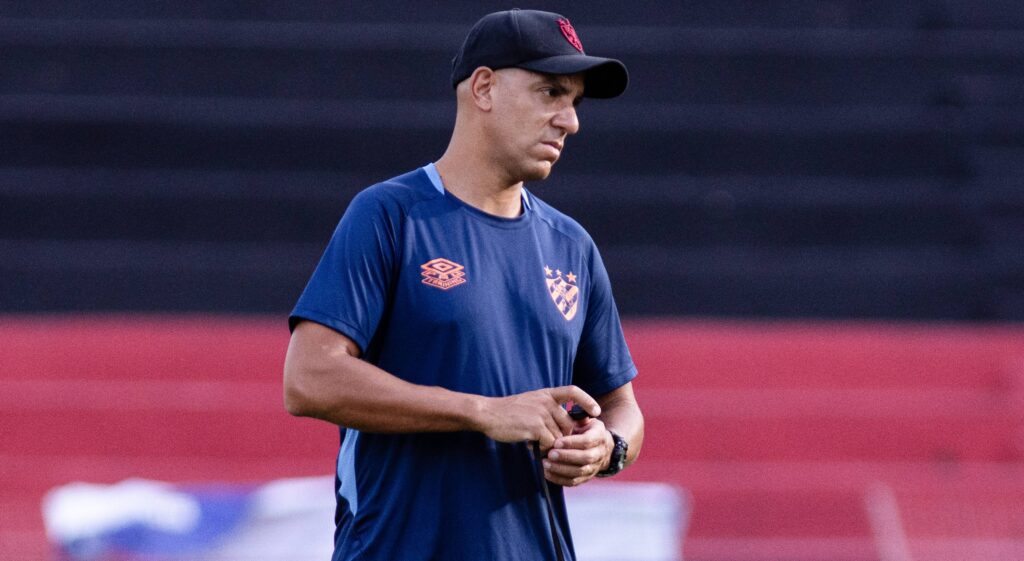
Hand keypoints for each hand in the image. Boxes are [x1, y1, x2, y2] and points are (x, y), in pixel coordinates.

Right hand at [474, 385, 600, 452]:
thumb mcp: (531, 404)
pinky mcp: (535, 427)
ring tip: (534, 443)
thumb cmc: (508, 412)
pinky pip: (550, 444)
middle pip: (567, 424)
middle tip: (544, 442)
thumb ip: (548, 411)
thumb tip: (565, 428)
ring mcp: (541, 413)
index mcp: (546, 394)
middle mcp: (546, 401)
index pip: (573, 391)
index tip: (596, 412)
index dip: (587, 400)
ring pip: (559, 436)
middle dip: (561, 437)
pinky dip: (544, 450)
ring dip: (550, 445)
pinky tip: (531, 446)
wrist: (488, 414)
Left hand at [542, 417, 612, 486]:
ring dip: (561, 469)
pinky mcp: (585, 478)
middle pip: (585, 458)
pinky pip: (573, 482)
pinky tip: (547, 473)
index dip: (572, 443)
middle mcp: (599, 453)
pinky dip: (559, 479)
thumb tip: (566, 415)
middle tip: (550, 454)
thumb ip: (576, 419)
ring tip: (545, 464)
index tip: (556, 442)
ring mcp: (594, 467)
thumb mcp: (585, 421)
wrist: (600, 447)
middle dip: (566, 457)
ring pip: (579, 472)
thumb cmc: (586, 430)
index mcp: (599, 436)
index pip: (587, 441)